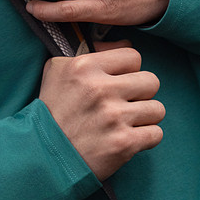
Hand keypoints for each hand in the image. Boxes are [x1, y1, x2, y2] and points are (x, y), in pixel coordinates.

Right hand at [39, 43, 164, 179]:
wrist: (41, 157)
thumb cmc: (51, 112)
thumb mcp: (57, 71)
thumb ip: (89, 52)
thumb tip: (125, 42)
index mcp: (84, 67)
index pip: (133, 56)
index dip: (127, 70)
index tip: (116, 83)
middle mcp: (100, 89)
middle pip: (151, 81)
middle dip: (140, 94)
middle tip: (122, 105)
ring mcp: (113, 117)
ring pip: (157, 109)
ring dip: (143, 118)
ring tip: (123, 124)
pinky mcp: (123, 143)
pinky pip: (156, 133)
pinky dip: (144, 139)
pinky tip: (125, 140)